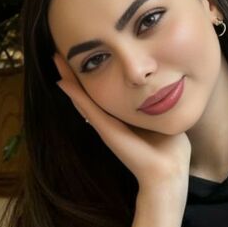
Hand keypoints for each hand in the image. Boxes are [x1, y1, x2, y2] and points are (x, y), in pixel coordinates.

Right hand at [53, 52, 191, 192]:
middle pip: (89, 92)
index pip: (105, 91)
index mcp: (124, 117)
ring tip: (56, 60)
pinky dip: (74, 93)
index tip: (85, 55)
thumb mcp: (164, 119)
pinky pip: (87, 107)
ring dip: (68, 78)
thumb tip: (167, 93)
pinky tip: (62, 81)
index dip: (93, 74)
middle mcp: (112, 120)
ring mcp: (106, 125)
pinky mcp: (106, 129)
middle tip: (59, 54)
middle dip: (75, 73)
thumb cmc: (171, 149)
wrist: (167, 171)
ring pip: (82, 97)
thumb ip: (159, 107)